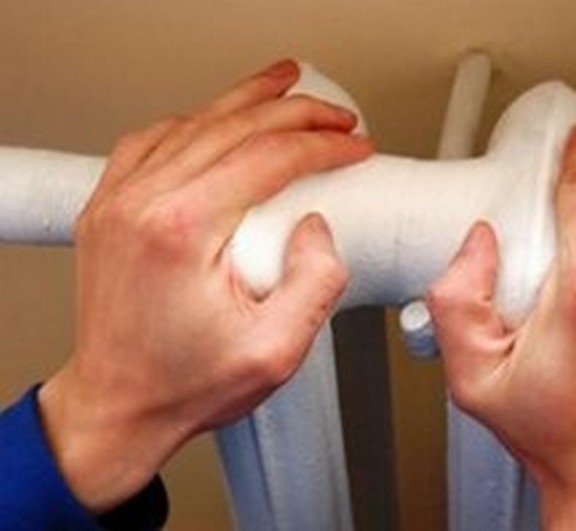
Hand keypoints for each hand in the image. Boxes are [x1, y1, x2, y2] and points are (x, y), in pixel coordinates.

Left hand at [38, 59, 372, 512]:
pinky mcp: (110, 209)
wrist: (119, 406)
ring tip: (286, 88)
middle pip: (233, 127)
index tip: (353, 146)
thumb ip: (316, 281)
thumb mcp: (276, 351)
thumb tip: (317, 225)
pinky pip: (153, 141)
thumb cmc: (186, 384)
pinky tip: (219, 120)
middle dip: (297, 113)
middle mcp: (141, 204)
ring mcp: (119, 202)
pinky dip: (195, 122)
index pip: (268, 158)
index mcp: (180, 230)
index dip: (322, 145)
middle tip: (336, 115)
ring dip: (247, 102)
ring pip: (193, 123)